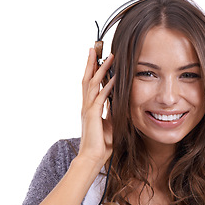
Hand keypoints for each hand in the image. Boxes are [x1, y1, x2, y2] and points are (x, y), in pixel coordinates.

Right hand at [79, 48, 114, 167]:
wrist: (92, 157)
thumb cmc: (101, 142)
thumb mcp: (110, 122)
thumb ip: (112, 110)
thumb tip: (118, 100)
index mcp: (89, 106)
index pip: (90, 83)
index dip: (93, 69)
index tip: (97, 56)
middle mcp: (86, 105)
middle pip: (87, 78)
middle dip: (91, 62)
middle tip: (94, 47)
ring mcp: (88, 109)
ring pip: (92, 84)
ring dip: (100, 69)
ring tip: (107, 56)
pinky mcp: (92, 116)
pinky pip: (100, 98)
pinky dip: (106, 87)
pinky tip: (113, 78)